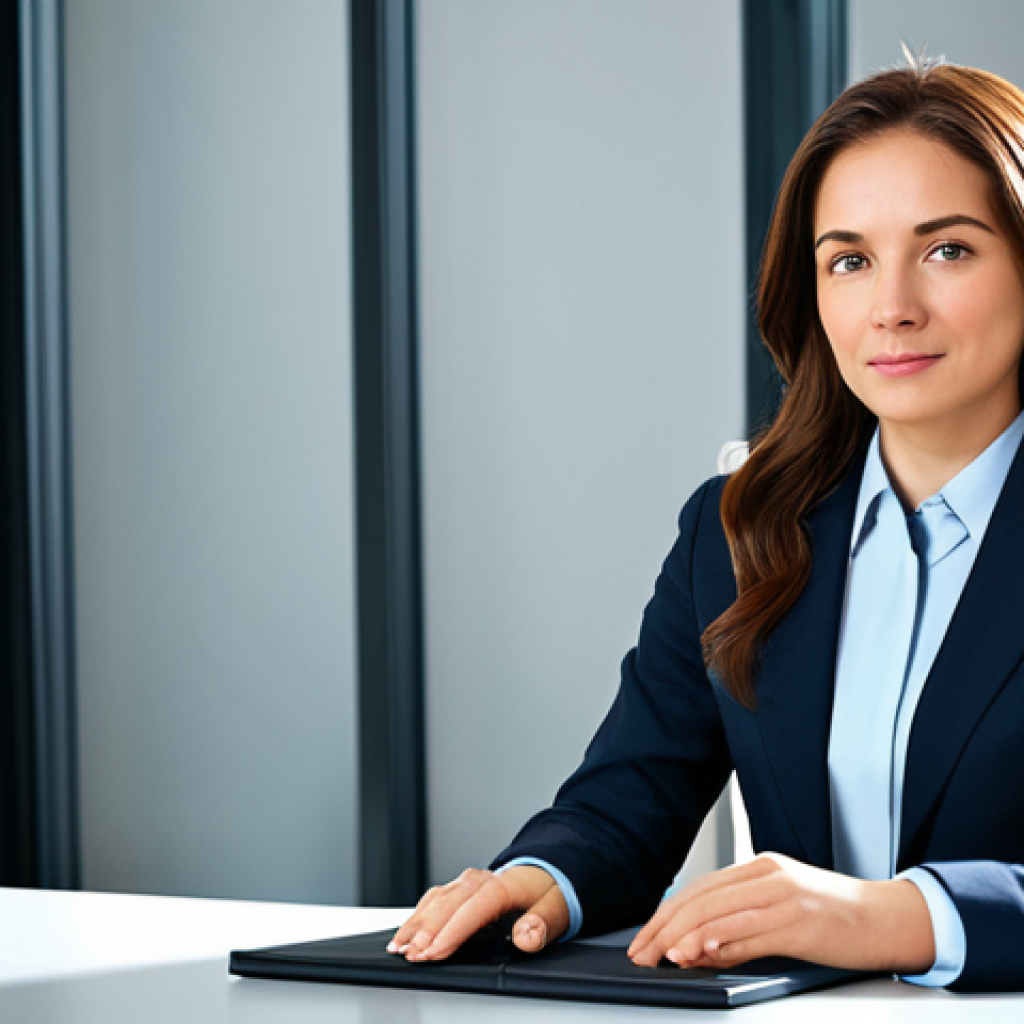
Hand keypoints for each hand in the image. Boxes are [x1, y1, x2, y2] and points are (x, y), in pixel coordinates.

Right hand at [388, 865, 569, 960]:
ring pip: (435, 900)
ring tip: (399, 948)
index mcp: (502, 886)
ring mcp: (466, 881)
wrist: (544, 874)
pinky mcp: (458, 887)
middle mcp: (479, 880)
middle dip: (427, 931)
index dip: (451, 932)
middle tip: (411, 956)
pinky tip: (405, 933)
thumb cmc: (547, 894)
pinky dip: (417, 915)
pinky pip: (433, 898)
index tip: (434, 952)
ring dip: (416, 924)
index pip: (472, 910)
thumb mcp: (556, 910)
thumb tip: (525, 937)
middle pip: (448, 904)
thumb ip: (542, 925)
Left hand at [627, 853, 934, 974]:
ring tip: (662, 956)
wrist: (890, 918)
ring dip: (684, 936)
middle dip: (665, 927)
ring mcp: (783, 895)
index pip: (699, 888)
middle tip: (641, 952)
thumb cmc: (836, 919)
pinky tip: (700, 954)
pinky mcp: (799, 921)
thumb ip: (741, 926)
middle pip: (701, 898)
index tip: (644, 938)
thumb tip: (697, 949)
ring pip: (718, 912)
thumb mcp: (782, 914)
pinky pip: (749, 931)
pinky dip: (720, 943)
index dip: (666, 913)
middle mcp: (767, 875)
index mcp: (760, 868)